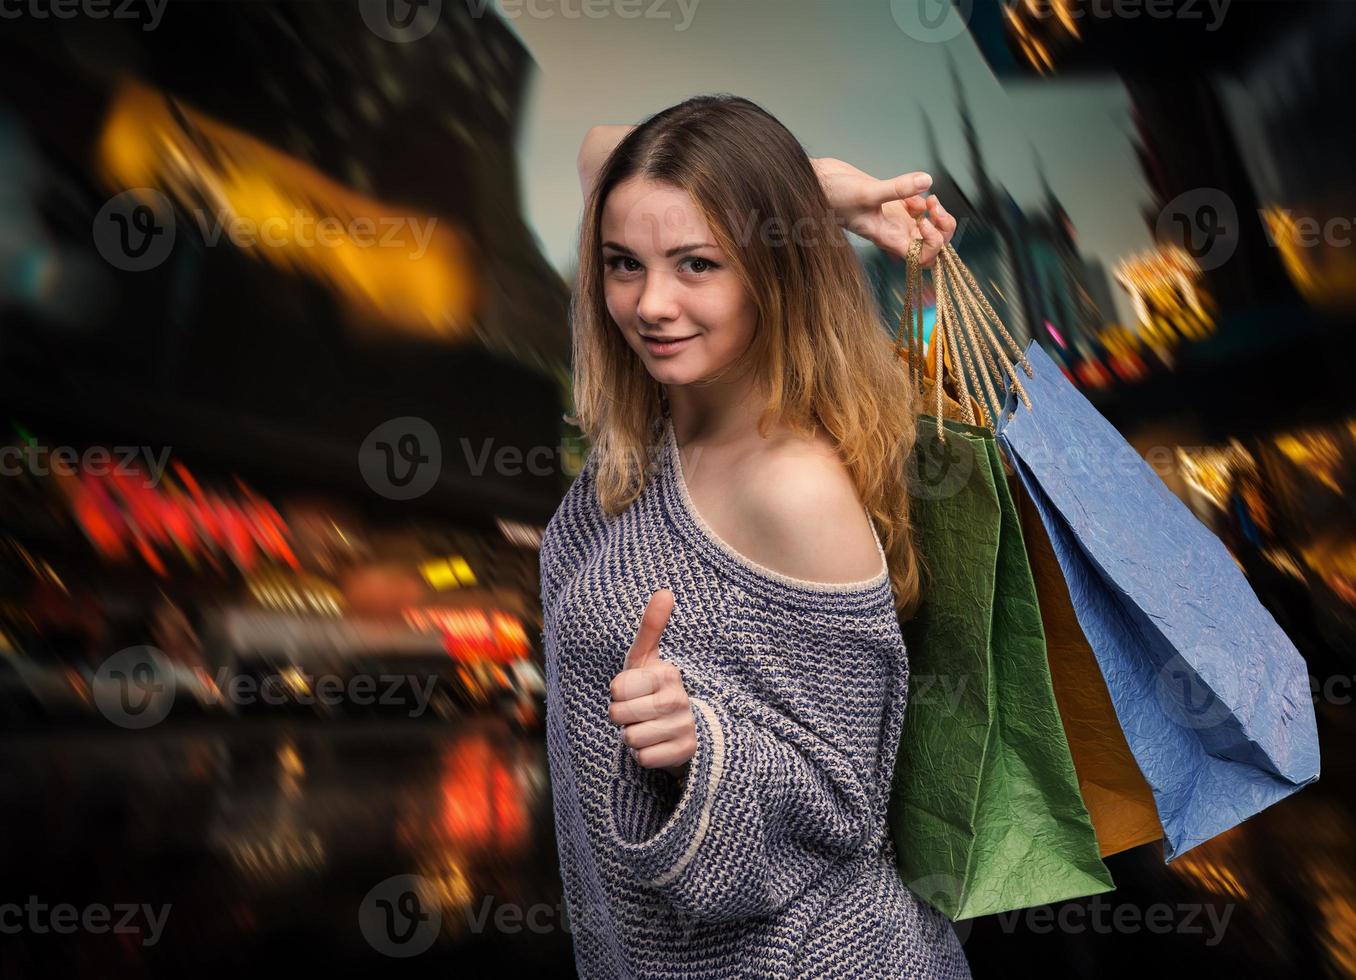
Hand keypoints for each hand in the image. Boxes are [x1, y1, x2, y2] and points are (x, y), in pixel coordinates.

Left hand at [608, 588, 694, 780]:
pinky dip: (644, 756)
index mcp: (667, 673)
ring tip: (647, 728)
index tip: (632, 691)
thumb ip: (651, 626)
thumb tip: (665, 590)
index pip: (617, 688)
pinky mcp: (686, 752)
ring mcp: (685, 726)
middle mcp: (679, 699)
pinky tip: (657, 744)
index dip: (617, 693)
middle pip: (620, 715)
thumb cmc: (652, 689)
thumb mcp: (647, 658)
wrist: (683, 727)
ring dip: (632, 738)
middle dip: (621, 718)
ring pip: (631, 739)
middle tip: (637, 713)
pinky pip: (644, 758)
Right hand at [811, 157, 956, 266]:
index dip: (933, 244)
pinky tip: (913, 190)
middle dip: (942, 229)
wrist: (818, 183)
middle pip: (932, 245)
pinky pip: (919, 209)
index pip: (921, 258)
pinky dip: (923, 199)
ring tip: (928, 199)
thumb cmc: (833, 197)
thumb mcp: (866, 192)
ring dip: (936, 215)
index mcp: (889, 238)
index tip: (924, 223)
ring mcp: (896, 219)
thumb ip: (897, 188)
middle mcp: (895, 232)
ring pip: (929, 227)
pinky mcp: (894, 204)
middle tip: (934, 210)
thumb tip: (926, 181)